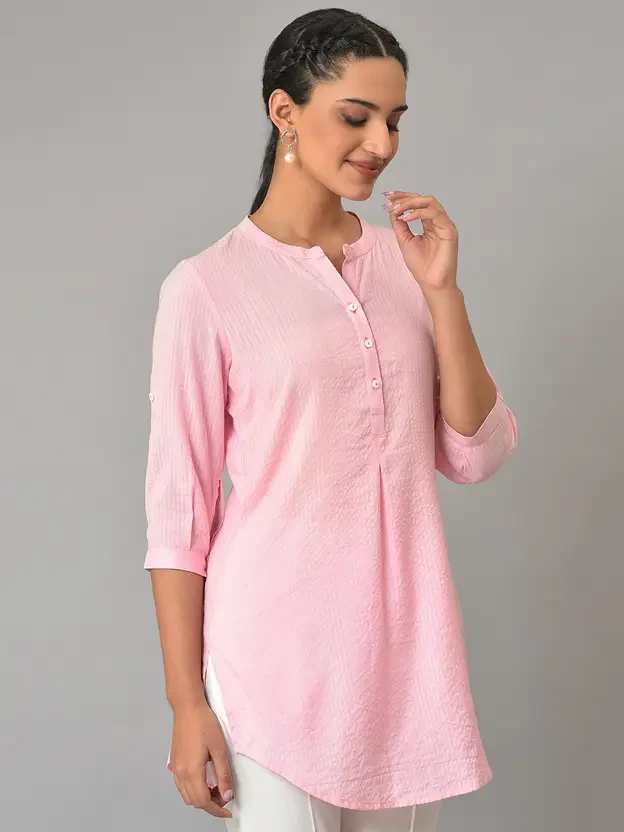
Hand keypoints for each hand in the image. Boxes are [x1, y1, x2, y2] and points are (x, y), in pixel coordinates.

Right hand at [169, 700, 233, 818]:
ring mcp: (175, 768)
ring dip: (201, 797)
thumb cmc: (204, 723)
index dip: (217, 809)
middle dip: (211, 804)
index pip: (204, 801)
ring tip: (217, 788)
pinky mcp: (175, 762)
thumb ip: (223, 774)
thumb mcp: (219, 749)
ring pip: (187, 795)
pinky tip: (204, 781)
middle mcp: (180, 773)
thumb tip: (227, 794)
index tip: (228, 808)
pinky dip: (193, 789)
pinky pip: (182, 785)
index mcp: (192, 771)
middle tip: (225, 795)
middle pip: (194, 801)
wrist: (187, 707)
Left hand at [382, 191, 458, 292]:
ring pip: (430, 203)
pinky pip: (434, 214)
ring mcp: (445, 225)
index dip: (402, 197)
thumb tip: (393, 210)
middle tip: (389, 200)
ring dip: (410, 203)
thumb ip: (400, 225)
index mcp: (430, 223)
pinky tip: (406, 218)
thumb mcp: (405, 241)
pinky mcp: (449, 231)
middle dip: (405, 197)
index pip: (417, 203)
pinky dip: (418, 213)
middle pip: (424, 199)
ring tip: (396, 209)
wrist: (431, 283)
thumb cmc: (421, 266)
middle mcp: (439, 221)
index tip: (386, 197)